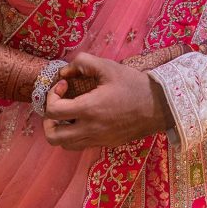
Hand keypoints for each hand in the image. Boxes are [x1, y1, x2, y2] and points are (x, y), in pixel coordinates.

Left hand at [42, 52, 172, 150]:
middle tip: (59, 103)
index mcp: (88, 109)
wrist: (158, 106)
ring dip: (60, 129)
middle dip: (48, 119)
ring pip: (64, 145)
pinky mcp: (105, 144)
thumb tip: (65, 70)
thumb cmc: (133, 84)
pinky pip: (80, 145)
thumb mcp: (108, 67)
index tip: (64, 85)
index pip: (53, 111)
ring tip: (69, 113)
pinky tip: (83, 119)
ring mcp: (97, 140)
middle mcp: (89, 129)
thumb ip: (83, 62)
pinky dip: (74, 135)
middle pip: (52, 136)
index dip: (51, 95)